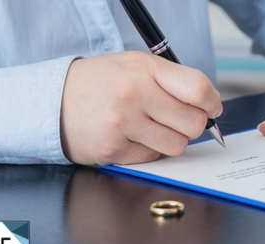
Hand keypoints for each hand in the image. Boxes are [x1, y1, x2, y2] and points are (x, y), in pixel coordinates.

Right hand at [60, 51, 222, 164]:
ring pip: (177, 146)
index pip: (197, 89)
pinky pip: (153, 157)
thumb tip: (210, 104)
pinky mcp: (113, 150)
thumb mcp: (135, 65)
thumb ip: (173, 80)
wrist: (52, 102)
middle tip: (176, 119)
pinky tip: (131, 136)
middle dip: (192, 124)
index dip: (212, 102)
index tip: (211, 107)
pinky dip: (148, 149)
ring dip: (171, 140)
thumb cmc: (101, 83)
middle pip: (194, 123)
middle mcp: (133, 94)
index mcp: (144, 69)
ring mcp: (122, 124)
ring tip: (151, 127)